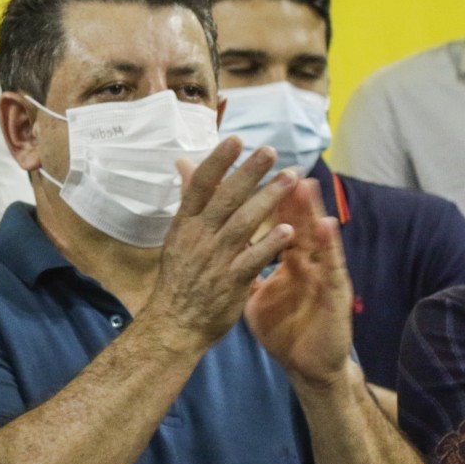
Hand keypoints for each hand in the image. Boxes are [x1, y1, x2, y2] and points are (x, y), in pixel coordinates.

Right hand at [143, 139, 302, 351]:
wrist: (174, 323)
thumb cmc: (179, 278)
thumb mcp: (177, 235)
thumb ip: (189, 200)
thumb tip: (184, 163)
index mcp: (185, 225)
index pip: (200, 186)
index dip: (218, 161)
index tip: (236, 140)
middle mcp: (199, 238)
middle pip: (225, 198)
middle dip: (249, 173)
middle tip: (271, 151)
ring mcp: (215, 259)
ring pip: (242, 223)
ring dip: (267, 199)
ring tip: (289, 178)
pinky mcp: (231, 282)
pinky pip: (252, 259)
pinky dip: (269, 243)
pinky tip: (288, 228)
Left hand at [245, 179, 353, 388]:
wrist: (308, 365)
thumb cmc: (284, 326)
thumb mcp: (254, 290)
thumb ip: (241, 262)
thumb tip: (221, 243)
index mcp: (287, 260)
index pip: (276, 224)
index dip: (263, 201)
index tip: (246, 174)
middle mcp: (306, 262)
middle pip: (297, 224)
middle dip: (288, 195)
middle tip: (277, 163)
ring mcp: (323, 276)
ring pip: (317, 239)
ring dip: (312, 210)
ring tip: (305, 183)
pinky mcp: (336, 295)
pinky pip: (332, 268)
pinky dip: (330, 246)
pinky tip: (327, 226)